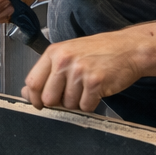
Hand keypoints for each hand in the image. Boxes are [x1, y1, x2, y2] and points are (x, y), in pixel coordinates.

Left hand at [22, 31, 144, 111]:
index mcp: (54, 52)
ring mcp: (79, 71)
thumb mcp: (68, 54)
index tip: (40, 104)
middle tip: (72, 93)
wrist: (129, 48)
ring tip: (88, 86)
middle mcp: (64, 60)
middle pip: (48, 98)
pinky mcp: (95, 82)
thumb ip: (47, 72)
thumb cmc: (99, 51)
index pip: (33, 82)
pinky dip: (92, 103)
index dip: (35, 98)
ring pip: (69, 104)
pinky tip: (97, 90)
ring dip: (78, 101)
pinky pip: (86, 106)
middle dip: (59, 102)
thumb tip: (27, 92)